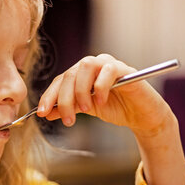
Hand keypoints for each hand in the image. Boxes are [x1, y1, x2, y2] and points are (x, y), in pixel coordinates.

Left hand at [36, 54, 174, 137]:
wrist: (142, 115)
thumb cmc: (116, 108)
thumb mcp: (87, 109)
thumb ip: (68, 108)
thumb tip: (46, 113)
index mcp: (81, 73)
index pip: (60, 80)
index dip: (49, 96)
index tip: (41, 113)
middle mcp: (93, 65)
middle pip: (70, 74)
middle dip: (64, 99)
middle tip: (68, 120)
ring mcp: (108, 64)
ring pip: (85, 67)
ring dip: (81, 90)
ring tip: (85, 109)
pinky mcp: (125, 69)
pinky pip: (108, 70)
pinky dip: (101, 86)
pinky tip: (100, 102)